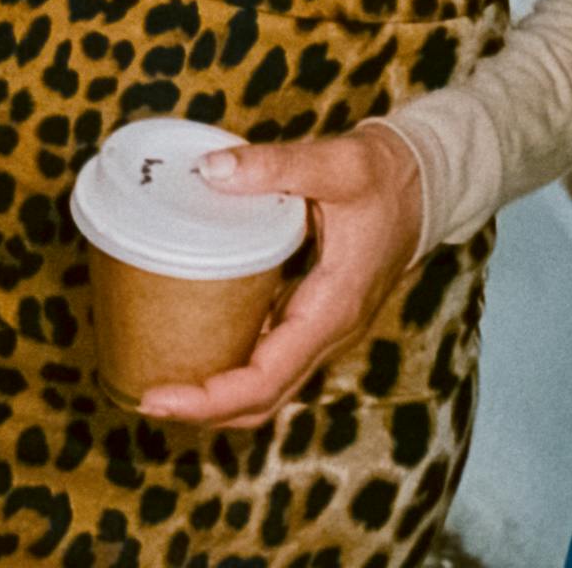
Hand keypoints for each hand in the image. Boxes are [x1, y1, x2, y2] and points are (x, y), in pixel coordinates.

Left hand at [135, 127, 424, 429]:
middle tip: (146, 396)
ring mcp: (322, 329)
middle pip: (263, 400)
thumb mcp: (336, 163)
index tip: (160, 396)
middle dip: (204, 408)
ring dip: (217, 396)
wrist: (426, 182)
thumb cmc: (385, 175)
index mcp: (333, 308)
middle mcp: (328, 332)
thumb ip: (275, 165)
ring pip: (268, 386)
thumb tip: (210, 169)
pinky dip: (233, 368)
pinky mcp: (314, 315)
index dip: (211, 399)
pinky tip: (196, 347)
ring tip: (161, 382)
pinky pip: (271, 359)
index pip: (267, 379)